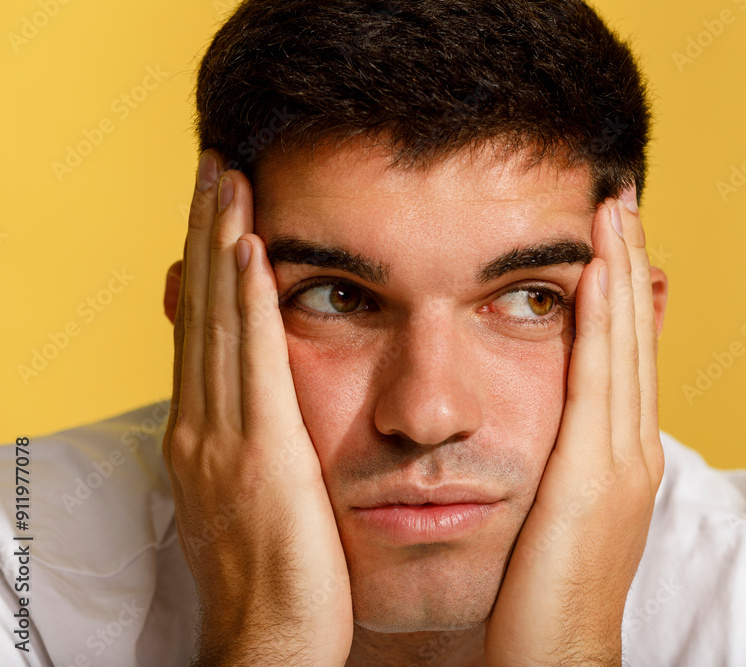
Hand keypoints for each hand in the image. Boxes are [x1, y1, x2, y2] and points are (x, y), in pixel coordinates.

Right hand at [161, 151, 353, 665]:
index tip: (216, 207)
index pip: (202, 328)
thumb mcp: (250, 494)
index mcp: (202, 434)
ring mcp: (222, 438)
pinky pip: (253, 360)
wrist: (268, 642)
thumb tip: (258, 396)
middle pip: (202, 309)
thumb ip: (250, 437)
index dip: (206, 263)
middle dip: (205, 231)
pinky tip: (249, 250)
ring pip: (221, 320)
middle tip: (215, 165)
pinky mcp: (260, 453)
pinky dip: (248, 300)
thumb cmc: (275, 575)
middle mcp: (201, 426)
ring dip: (221, 243)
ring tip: (226, 179)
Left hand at [484, 189, 663, 665]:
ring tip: (613, 208)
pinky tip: (595, 273)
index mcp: (620, 452)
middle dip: (628, 260)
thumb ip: (558, 456)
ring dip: (620, 271)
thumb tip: (542, 419)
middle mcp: (632, 445)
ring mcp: (622, 457)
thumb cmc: (545, 590)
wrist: (559, 654)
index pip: (623, 352)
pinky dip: (603, 321)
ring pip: (625, 343)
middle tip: (619, 195)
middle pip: (634, 334)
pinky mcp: (598, 473)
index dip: (621, 287)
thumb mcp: (558, 508)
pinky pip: (600, 379)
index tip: (608, 232)